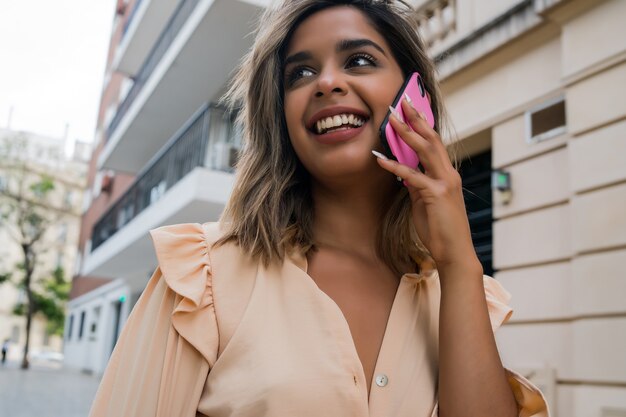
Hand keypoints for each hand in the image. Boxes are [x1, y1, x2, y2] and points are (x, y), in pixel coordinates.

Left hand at [375, 98, 479, 271]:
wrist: (454, 252)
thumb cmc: (440, 229)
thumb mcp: (424, 202)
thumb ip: (417, 184)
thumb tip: (404, 172)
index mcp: (446, 175)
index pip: (434, 143)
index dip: (423, 124)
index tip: (411, 108)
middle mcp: (448, 174)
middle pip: (432, 139)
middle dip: (417, 118)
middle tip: (402, 101)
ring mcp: (445, 183)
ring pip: (426, 150)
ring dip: (407, 133)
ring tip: (391, 119)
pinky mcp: (437, 194)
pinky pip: (413, 176)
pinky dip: (396, 166)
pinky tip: (381, 160)